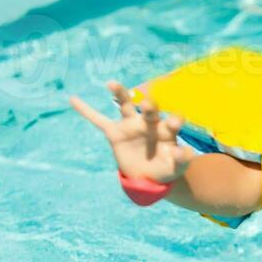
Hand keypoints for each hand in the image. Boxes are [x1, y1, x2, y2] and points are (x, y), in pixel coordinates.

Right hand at [68, 81, 194, 183]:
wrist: (148, 177)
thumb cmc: (166, 168)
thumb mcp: (176, 167)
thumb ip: (183, 159)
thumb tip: (188, 151)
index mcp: (167, 130)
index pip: (173, 121)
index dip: (175, 121)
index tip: (175, 123)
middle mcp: (149, 123)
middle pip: (149, 110)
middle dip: (149, 107)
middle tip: (149, 105)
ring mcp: (131, 126)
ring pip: (125, 106)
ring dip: (120, 94)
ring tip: (112, 84)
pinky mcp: (115, 133)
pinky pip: (98, 120)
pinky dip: (87, 111)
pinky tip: (73, 100)